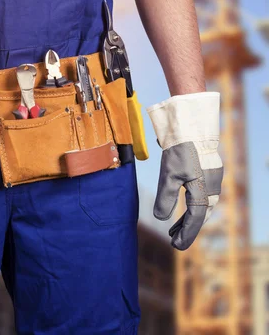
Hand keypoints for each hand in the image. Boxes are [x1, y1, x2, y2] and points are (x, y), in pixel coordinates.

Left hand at [147, 92, 222, 249]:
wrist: (192, 126)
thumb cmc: (180, 149)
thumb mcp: (169, 174)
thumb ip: (166, 197)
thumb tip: (161, 219)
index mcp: (204, 190)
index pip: (195, 219)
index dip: (185, 234)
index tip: (175, 246)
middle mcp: (211, 188)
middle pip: (200, 215)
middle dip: (187, 230)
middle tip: (174, 243)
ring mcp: (211, 180)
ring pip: (200, 206)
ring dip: (187, 219)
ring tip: (174, 231)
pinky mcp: (206, 173)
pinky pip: (200, 196)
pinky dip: (190, 206)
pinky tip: (180, 209)